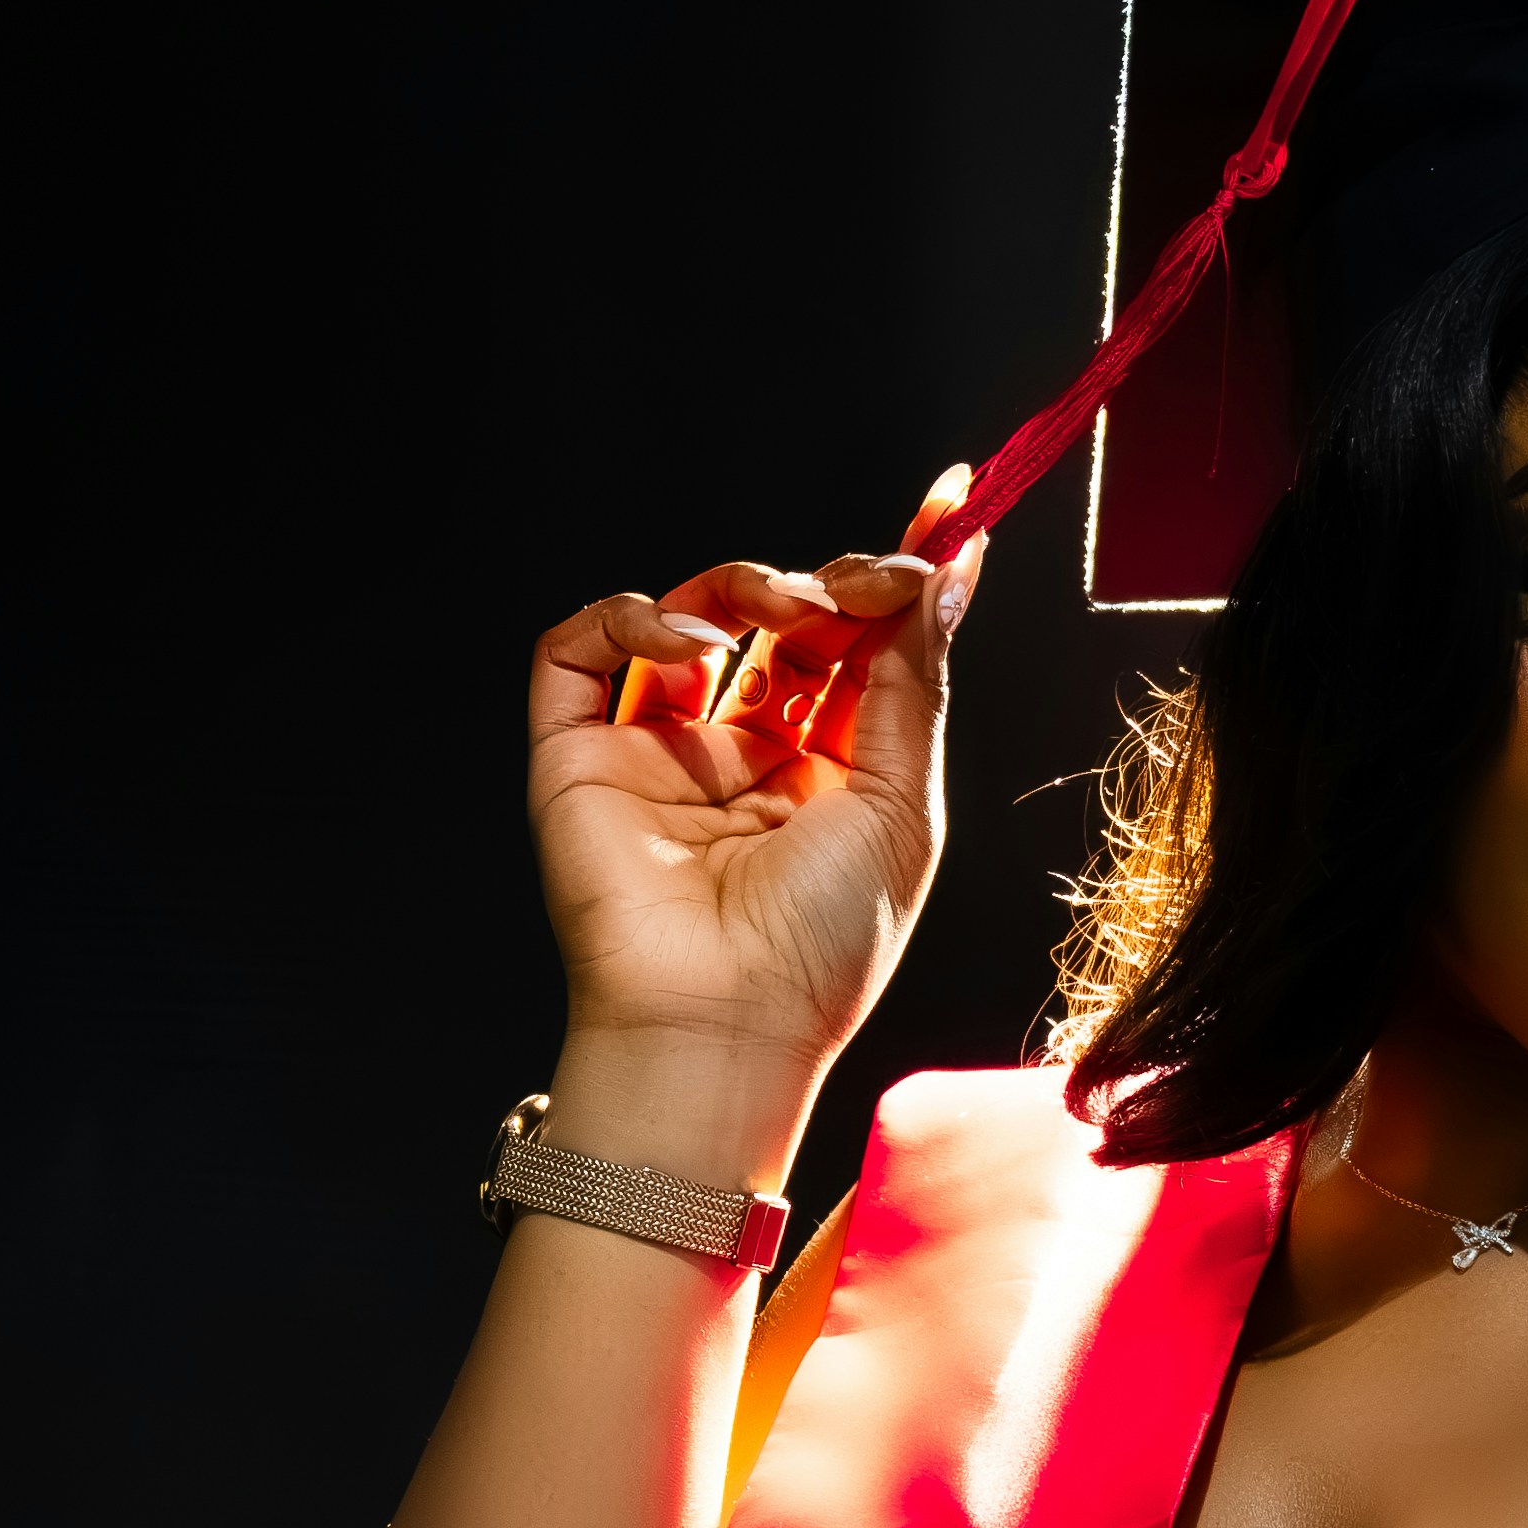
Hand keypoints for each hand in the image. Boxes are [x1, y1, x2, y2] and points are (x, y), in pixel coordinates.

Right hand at [524, 464, 980, 1105]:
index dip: (895, 573)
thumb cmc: (821, 944)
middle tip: (869, 580)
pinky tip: (691, 654)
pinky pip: (580, 650)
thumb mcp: (901, 804)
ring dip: (744, 586)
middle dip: (830, 579)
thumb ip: (915, 682)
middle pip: (779, 618)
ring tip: (787, 610)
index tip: (950, 505)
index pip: (856, 644)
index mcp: (825, 771)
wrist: (721, 1022)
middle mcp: (739, 752)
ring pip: (687, 614)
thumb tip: (948, 572)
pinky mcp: (577, 753)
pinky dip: (633, 622)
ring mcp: (655, 749)